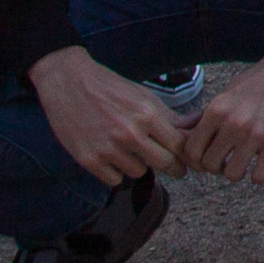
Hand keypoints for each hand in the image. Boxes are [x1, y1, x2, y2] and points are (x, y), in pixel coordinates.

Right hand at [29, 47, 191, 189]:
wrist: (68, 82)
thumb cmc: (110, 88)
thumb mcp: (143, 96)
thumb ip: (169, 117)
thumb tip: (195, 127)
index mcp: (147, 114)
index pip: (178, 145)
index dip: (184, 155)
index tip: (185, 161)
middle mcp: (130, 134)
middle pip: (163, 164)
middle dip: (171, 167)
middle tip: (172, 168)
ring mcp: (108, 149)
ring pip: (137, 173)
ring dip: (137, 165)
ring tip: (129, 150)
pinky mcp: (89, 160)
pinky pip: (114, 180)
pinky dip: (115, 172)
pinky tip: (110, 156)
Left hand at [179, 38, 263, 186]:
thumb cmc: (258, 81)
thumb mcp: (226, 93)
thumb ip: (204, 116)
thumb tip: (180, 132)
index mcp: (216, 110)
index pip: (191, 150)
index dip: (197, 159)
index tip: (210, 157)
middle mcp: (232, 123)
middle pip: (209, 165)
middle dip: (218, 167)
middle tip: (230, 159)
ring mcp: (254, 133)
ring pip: (232, 174)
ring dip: (239, 171)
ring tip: (247, 161)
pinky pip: (258, 176)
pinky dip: (260, 175)